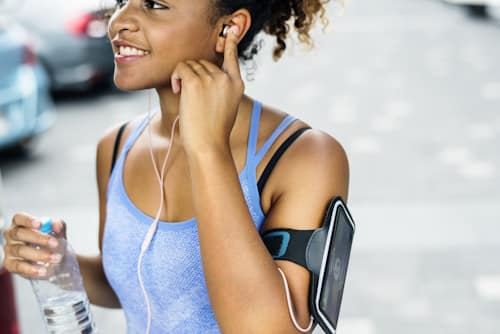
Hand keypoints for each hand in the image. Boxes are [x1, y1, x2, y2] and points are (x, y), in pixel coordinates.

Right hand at [2, 213, 64, 277]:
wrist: (48, 258)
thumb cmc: (48, 241)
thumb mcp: (55, 231)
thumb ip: (58, 226)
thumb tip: (57, 225)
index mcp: (20, 224)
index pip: (19, 218)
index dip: (28, 220)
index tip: (40, 224)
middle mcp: (11, 236)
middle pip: (20, 233)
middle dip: (38, 238)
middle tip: (55, 243)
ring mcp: (9, 250)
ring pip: (21, 251)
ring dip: (40, 255)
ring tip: (56, 258)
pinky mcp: (10, 264)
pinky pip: (18, 266)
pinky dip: (32, 269)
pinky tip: (43, 270)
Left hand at [171, 25, 243, 153]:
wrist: (208, 146)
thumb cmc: (213, 132)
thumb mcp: (224, 108)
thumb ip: (219, 89)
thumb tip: (202, 75)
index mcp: (236, 85)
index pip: (232, 58)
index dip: (230, 44)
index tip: (231, 31)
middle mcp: (226, 78)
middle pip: (203, 62)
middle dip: (193, 75)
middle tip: (190, 95)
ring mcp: (212, 78)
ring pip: (190, 65)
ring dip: (183, 77)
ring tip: (185, 96)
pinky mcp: (196, 82)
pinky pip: (181, 68)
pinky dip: (176, 77)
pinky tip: (178, 91)